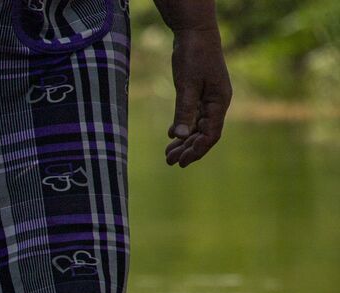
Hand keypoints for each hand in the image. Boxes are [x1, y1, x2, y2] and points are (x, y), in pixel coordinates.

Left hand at [165, 27, 231, 166]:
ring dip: (184, 141)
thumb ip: (184, 110)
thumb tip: (179, 136)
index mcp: (219, 102)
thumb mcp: (186, 84)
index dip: (197, 150)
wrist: (195, 33)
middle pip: (204, 134)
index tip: (182, 162)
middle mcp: (217, 103)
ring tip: (168, 155)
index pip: (211, 135)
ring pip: (197, 127)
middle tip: (170, 162)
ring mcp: (209, 99)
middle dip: (188, 149)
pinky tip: (171, 136)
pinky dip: (182, 127)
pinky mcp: (200, 94)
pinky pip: (193, 117)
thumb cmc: (193, 56)